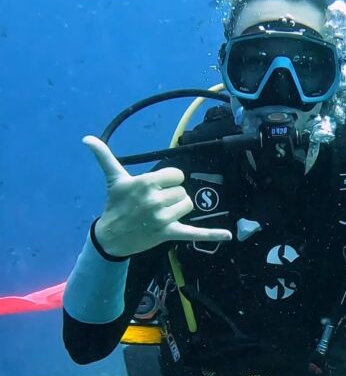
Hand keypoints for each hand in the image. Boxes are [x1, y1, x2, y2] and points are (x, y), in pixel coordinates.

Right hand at [83, 136, 231, 257]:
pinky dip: (212, 234)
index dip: (169, 180)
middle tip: (154, 204)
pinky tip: (228, 235)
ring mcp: (163, 218)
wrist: (111, 236)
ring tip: (162, 213)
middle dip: (171, 196)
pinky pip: (194, 232)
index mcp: (146, 183)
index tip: (156, 187)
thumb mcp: (113, 179)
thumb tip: (87, 139)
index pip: (176, 175)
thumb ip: (104, 156)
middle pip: (182, 191)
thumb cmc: (115, 204)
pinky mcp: (169, 233)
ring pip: (187, 205)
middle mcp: (155, 199)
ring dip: (178, 208)